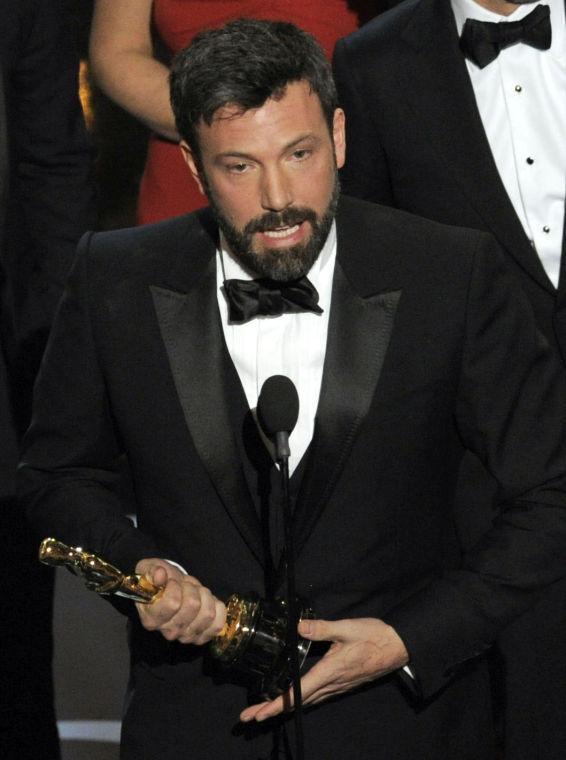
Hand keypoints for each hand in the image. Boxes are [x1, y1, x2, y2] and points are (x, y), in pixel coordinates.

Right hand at [134, 558, 225, 644]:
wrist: (173, 590)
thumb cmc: (162, 581)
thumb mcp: (150, 569)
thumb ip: (151, 571)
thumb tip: (160, 575)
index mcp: (152, 618)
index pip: (172, 603)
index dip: (175, 586)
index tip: (172, 581)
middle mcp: (168, 631)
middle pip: (193, 606)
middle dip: (192, 588)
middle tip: (185, 586)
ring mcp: (186, 636)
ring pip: (208, 614)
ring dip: (205, 596)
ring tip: (196, 593)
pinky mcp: (202, 637)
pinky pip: (218, 624)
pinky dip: (217, 608)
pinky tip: (208, 602)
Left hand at [240, 617, 408, 722]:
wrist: (397, 647)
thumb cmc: (373, 636)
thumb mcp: (346, 628)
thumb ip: (321, 628)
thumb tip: (299, 626)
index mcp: (328, 672)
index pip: (297, 693)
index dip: (275, 705)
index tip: (257, 713)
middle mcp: (331, 684)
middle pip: (297, 703)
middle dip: (271, 711)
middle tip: (248, 717)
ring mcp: (337, 687)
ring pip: (306, 702)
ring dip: (283, 708)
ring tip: (263, 710)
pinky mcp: (341, 684)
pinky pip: (316, 697)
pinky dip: (299, 701)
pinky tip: (293, 699)